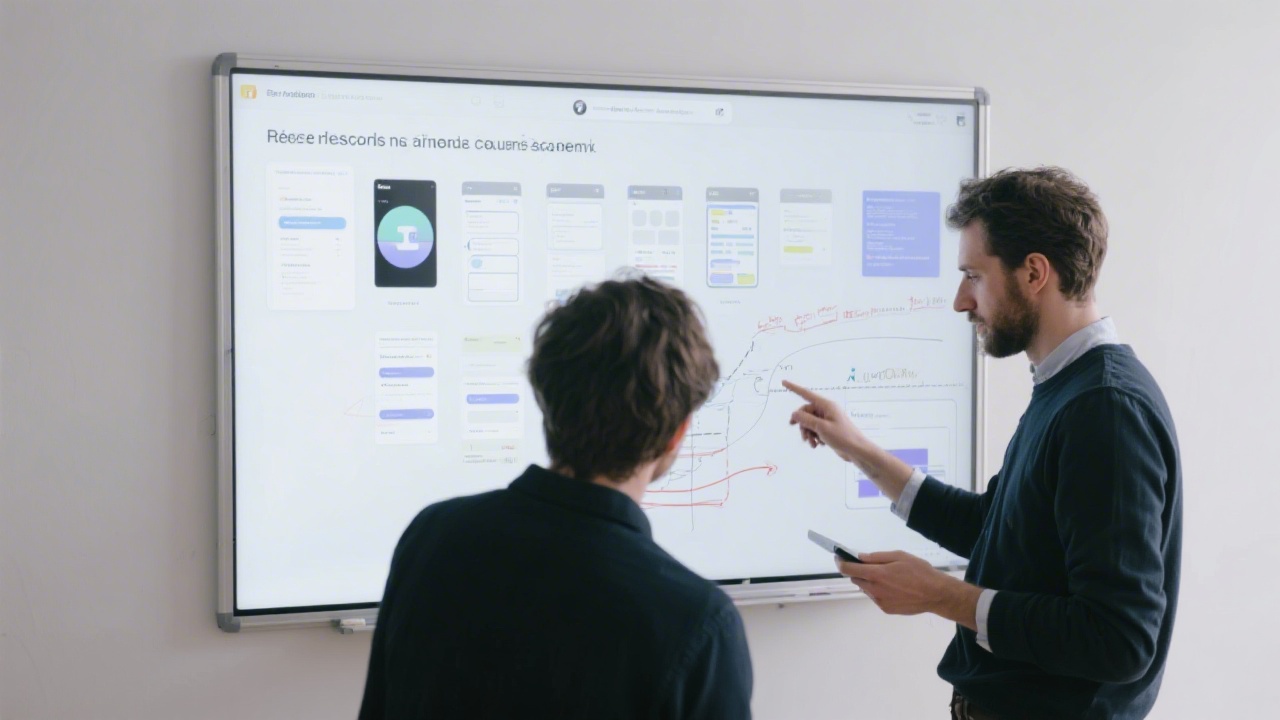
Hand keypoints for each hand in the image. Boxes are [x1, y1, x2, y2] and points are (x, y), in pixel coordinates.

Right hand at [782, 380, 869, 462]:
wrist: (856, 450)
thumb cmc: (842, 436)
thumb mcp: (821, 428)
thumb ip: (806, 420)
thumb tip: (794, 413)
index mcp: (826, 405)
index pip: (806, 394)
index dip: (794, 388)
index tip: (783, 382)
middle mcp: (826, 410)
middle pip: (805, 412)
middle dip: (803, 425)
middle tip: (803, 437)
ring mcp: (827, 419)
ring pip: (809, 422)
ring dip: (808, 433)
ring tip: (812, 443)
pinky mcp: (828, 428)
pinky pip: (814, 429)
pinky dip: (814, 436)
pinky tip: (818, 445)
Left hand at [835, 551, 979, 629]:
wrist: (936, 594)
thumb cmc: (919, 571)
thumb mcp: (899, 556)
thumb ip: (877, 557)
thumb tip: (861, 557)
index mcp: (877, 574)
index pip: (849, 569)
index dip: (841, 563)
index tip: (838, 558)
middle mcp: (875, 589)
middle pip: (856, 579)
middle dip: (858, 571)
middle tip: (868, 565)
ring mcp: (880, 601)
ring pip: (866, 589)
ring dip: (869, 582)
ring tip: (886, 577)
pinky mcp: (886, 609)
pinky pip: (876, 598)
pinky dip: (879, 591)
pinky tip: (893, 587)